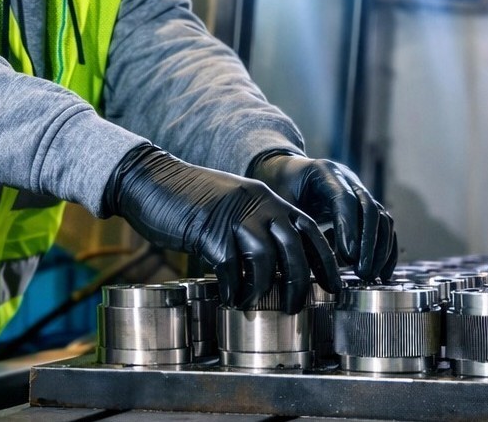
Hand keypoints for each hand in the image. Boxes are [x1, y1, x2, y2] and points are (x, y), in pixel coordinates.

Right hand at [108, 146, 340, 311]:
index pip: (310, 230)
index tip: (334, 286)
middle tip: (294, 307)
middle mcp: (258, 205)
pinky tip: (230, 298)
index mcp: (268, 198)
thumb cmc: (194, 198)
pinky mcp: (207, 232)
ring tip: (255, 305)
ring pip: (266, 260)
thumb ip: (258, 224)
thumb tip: (279, 263)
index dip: (326, 261)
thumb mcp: (236, 205)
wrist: (153, 180)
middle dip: (300, 283)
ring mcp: (233, 217)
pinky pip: (230, 268)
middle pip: (294, 249)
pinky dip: (234, 288)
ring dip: (263, 289)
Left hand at [247, 153, 396, 282]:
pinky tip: (382, 273)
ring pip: (381, 218)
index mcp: (324, 172)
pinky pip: (383, 227)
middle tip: (362, 272)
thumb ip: (290, 225)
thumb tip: (300, 262)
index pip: (344, 198)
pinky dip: (385, 249)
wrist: (288, 173)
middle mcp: (348, 179)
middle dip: (368, 244)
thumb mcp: (279, 201)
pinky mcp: (365, 206)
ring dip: (379, 249)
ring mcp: (360, 191)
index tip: (348, 257)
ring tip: (370, 275)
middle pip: (369, 208)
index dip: (349, 228)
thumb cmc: (280, 188)